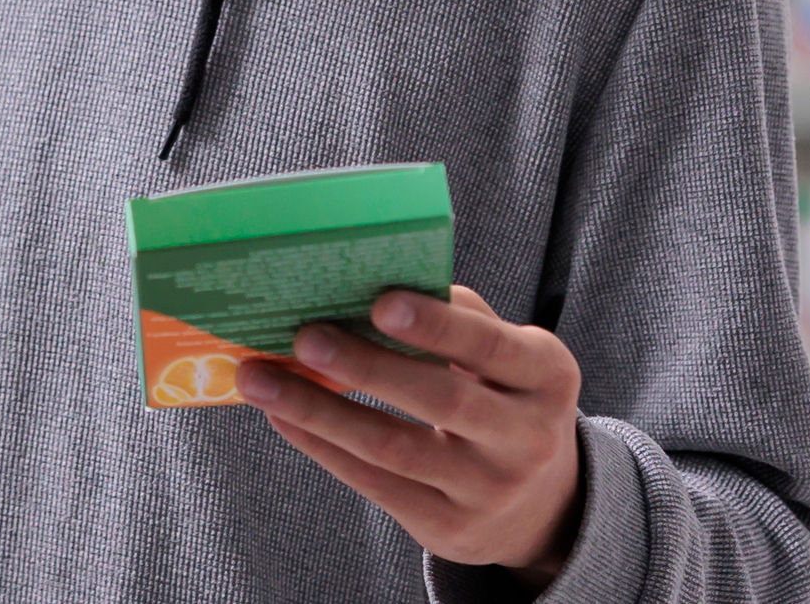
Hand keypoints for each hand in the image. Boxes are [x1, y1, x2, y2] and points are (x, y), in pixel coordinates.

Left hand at [239, 284, 585, 574]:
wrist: (541, 506)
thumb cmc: (504, 403)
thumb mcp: (511, 360)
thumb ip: (460, 320)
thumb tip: (371, 280)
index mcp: (547, 376)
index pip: (491, 346)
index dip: (436, 325)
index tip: (379, 301)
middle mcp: (527, 438)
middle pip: (440, 400)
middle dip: (366, 366)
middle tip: (305, 337)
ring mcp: (489, 490)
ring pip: (394, 448)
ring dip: (320, 410)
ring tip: (262, 379)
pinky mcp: (450, 528)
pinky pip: (376, 485)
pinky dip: (323, 447)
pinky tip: (284, 416)